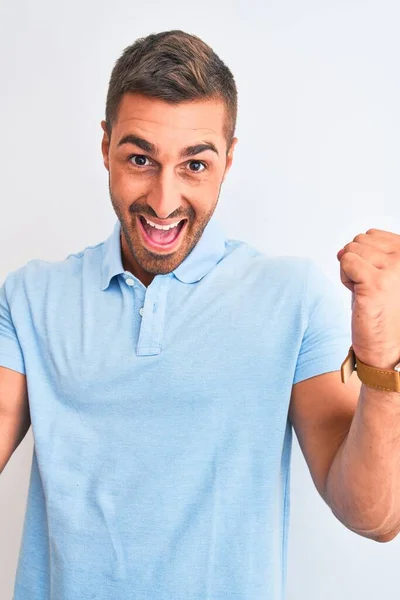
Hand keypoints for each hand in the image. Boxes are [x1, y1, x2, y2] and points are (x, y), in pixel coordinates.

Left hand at [337, 228, 399, 368]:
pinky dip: (345, 278)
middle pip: (359, 241)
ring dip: (349, 272)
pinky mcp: (376, 283)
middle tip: (368, 286)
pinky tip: (358, 294)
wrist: (386, 345)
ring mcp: (393, 270)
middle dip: (355, 263)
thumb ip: (367, 255)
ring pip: (350, 250)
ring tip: (364, 291)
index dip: (364, 256)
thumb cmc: (381, 310)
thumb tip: (342, 248)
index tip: (374, 278)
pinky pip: (346, 262)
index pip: (372, 235)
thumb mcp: (379, 274)